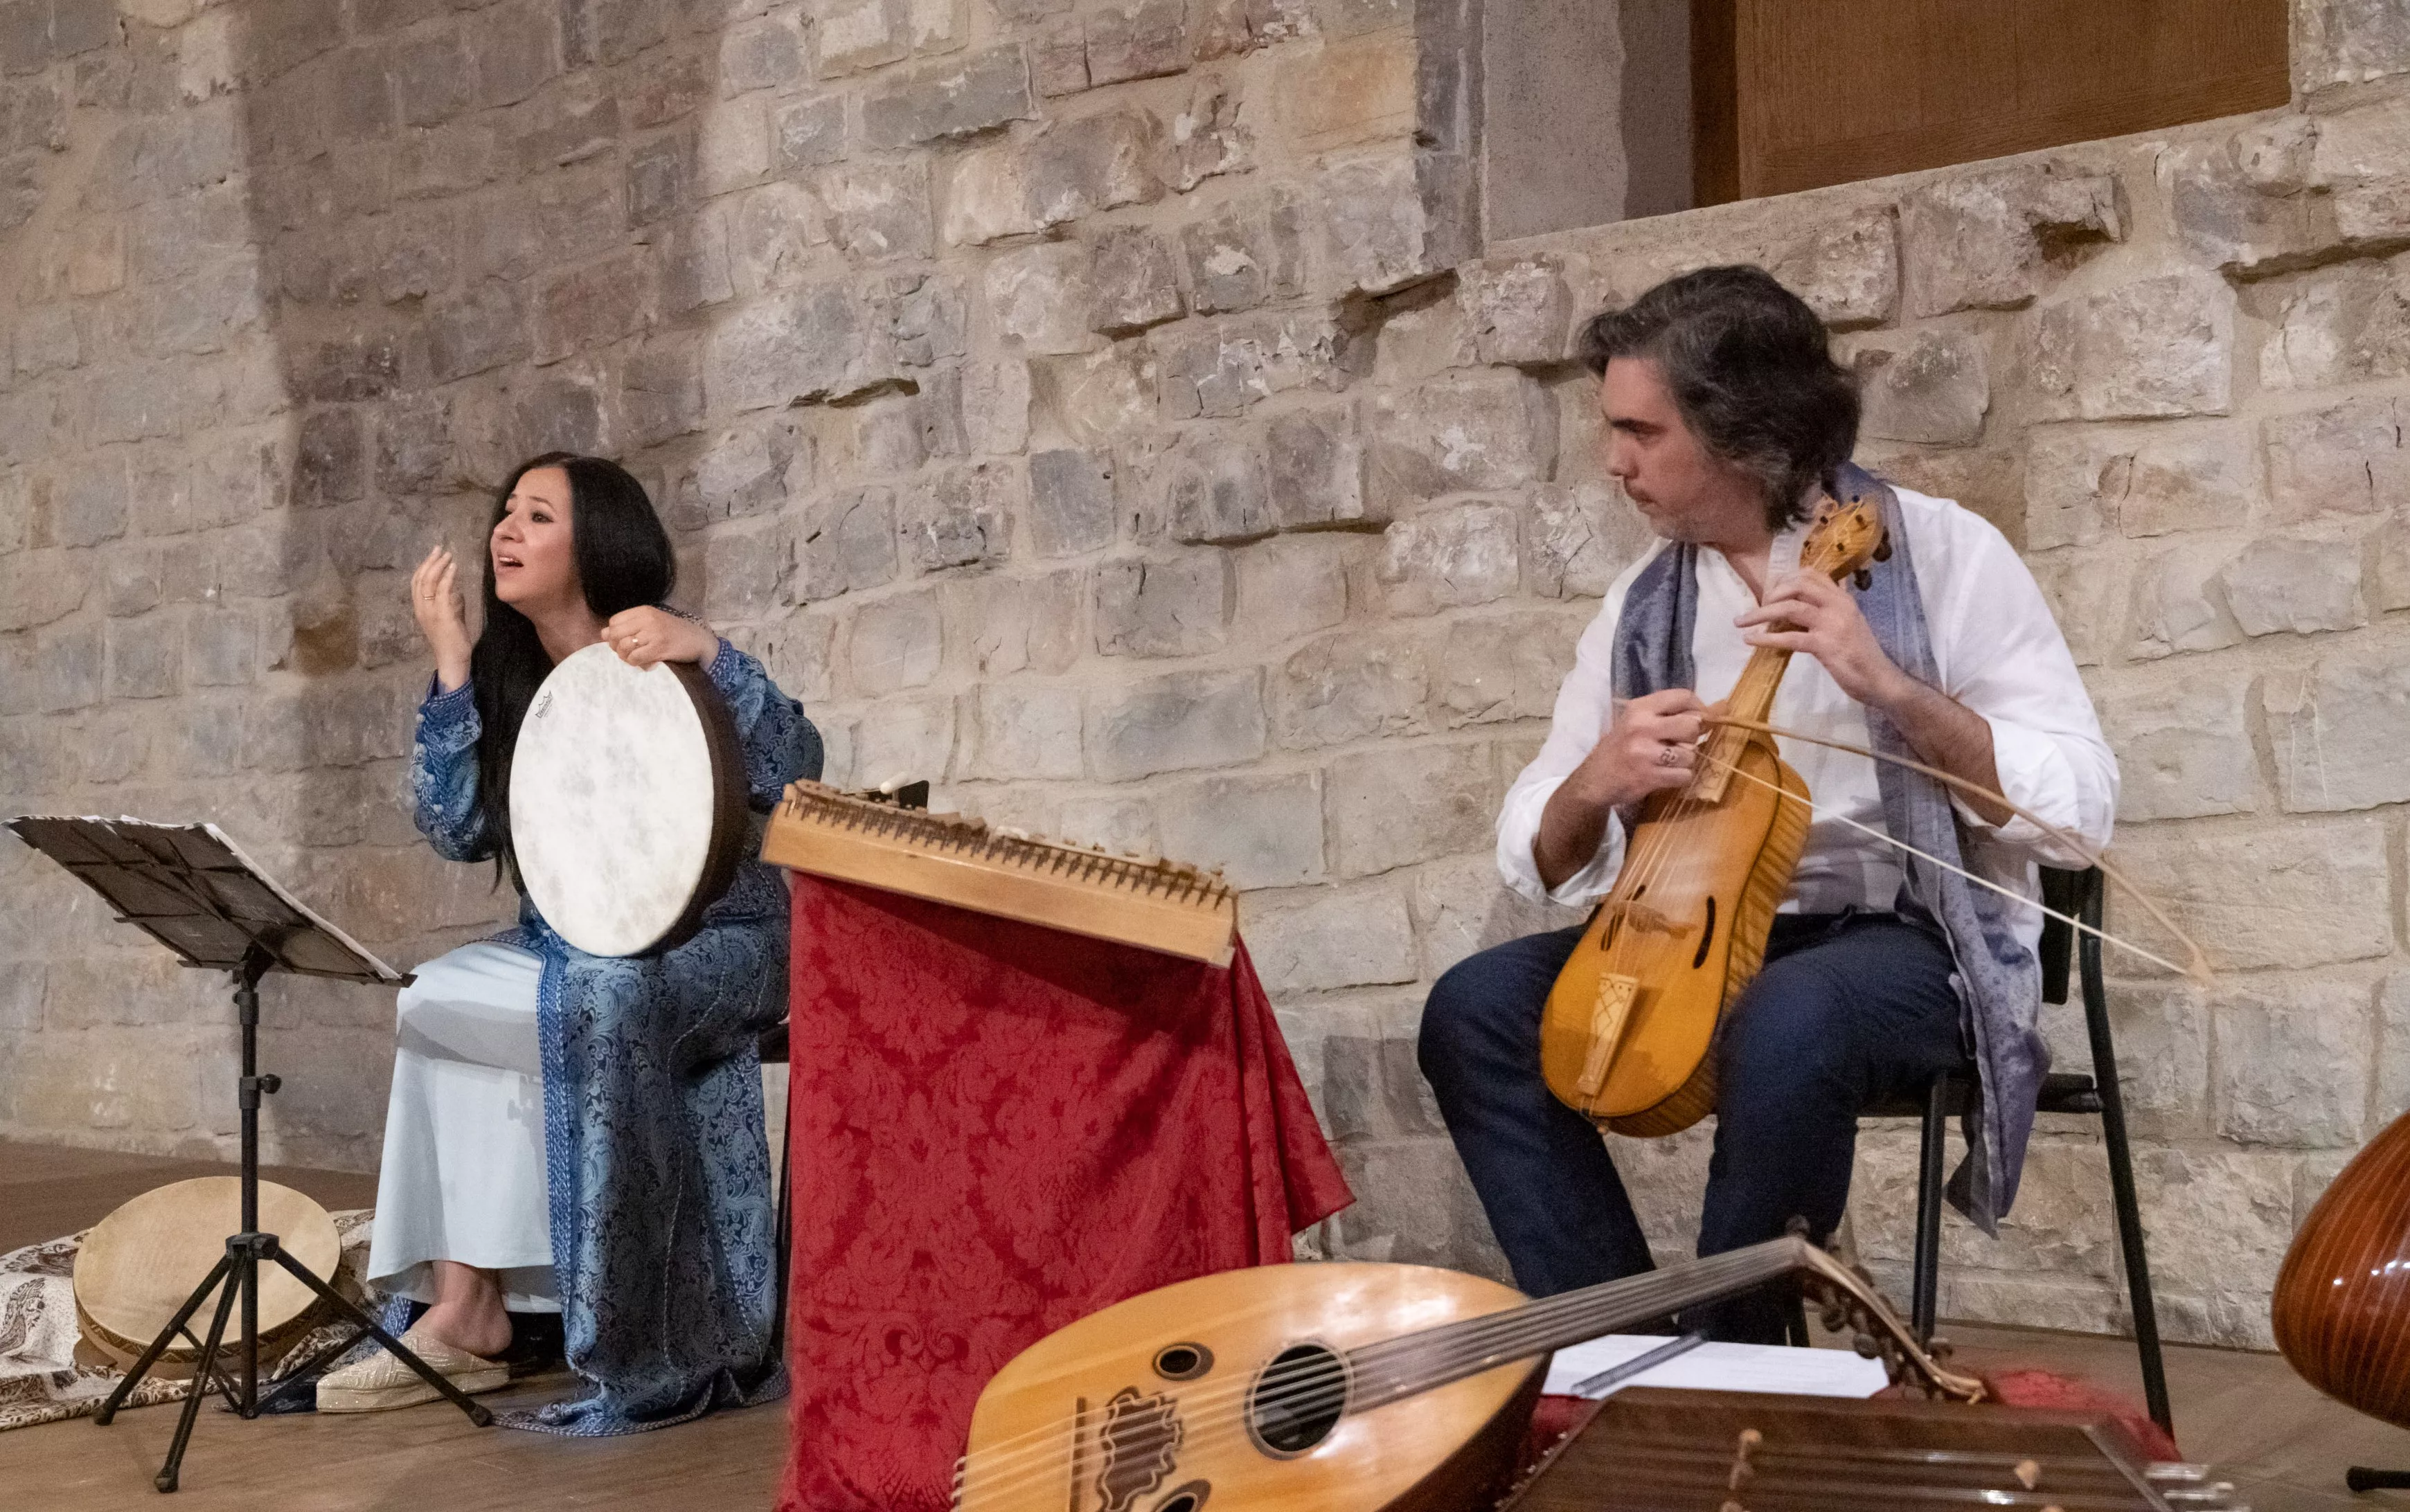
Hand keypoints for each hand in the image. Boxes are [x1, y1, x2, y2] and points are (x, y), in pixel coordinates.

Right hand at [412, 546, 472, 692]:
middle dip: (430, 561)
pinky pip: (443, 590)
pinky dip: (447, 576)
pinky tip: (454, 567)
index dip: (424, 566)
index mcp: (420, 608)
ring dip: (439, 565)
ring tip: (448, 555)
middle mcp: (421, 608)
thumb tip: (456, 589)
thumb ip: (450, 602)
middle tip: (440, 549)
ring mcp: (430, 611)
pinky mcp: (442, 614)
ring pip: (429, 581)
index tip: (434, 555)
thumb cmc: (451, 640)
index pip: (417, 582)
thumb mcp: (449, 617)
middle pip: (421, 578)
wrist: (452, 659)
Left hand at [603, 606, 719, 668]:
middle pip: (615, 634)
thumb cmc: (674, 633)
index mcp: (644, 611)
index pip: (614, 621)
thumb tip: (603, 634)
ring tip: (635, 658)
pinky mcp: (659, 648)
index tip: (621, 642)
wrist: (699, 641)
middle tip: (626, 653)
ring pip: (623, 647)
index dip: (612, 634)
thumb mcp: (653, 623)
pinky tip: (644, 662)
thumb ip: (630, 626)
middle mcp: (648, 619)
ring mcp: (654, 633)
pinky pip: (635, 657)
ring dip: (625, 657)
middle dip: (615, 647)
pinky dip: (635, 663)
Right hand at [1567, 688, 1708, 809]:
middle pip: (1692, 725)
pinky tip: (1665, 775)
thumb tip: (1722, 707)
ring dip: (1685, 761)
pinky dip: (1680, 777)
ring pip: (1690, 754)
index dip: (1699, 708)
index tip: (1699, 719)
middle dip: (1692, 738)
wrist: (1595, 779)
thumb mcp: (1639, 721)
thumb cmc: (1621, 746)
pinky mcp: (1648, 777)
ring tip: (1668, 762)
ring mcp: (1644, 753)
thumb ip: (1673, 714)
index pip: (1682, 697)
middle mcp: (1642, 726)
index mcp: (1639, 708)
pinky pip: (1684, 775)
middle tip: (1679, 744)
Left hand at [1735, 571, 1909, 709]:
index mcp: (1843, 598)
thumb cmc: (1861, 654)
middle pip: (1797, 586)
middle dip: (1770, 594)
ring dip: (1760, 614)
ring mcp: (1832, 624)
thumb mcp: (1847, 624)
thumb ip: (1828, 610)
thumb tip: (1802, 603)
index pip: (1812, 575)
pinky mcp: (1826, 645)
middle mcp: (1839, 605)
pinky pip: (1790, 637)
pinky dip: (1767, 638)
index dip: (1786, 579)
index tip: (1770, 590)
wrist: (1881, 679)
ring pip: (1790, 608)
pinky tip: (1751, 641)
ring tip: (1741, 622)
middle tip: (1756, 608)